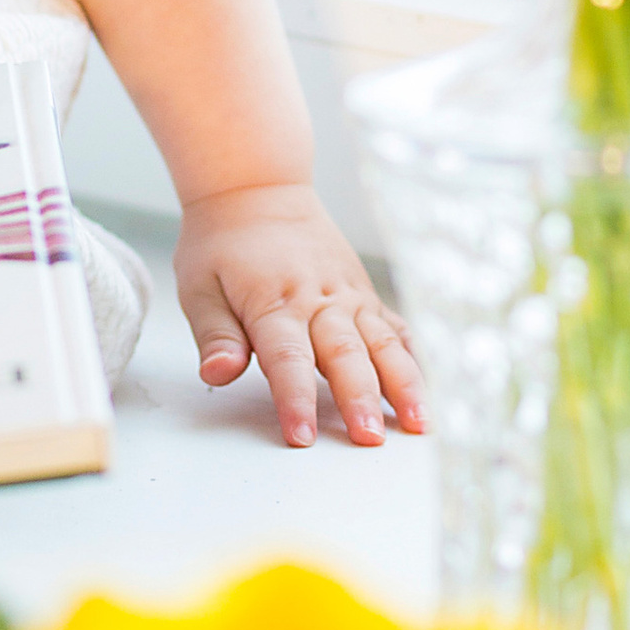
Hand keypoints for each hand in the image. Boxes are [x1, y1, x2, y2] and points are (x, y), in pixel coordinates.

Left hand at [174, 182, 423, 449]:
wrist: (258, 190)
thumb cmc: (223, 242)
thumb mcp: (199, 286)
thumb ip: (216, 335)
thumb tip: (218, 373)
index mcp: (273, 301)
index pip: (286, 358)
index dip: (295, 399)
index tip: (301, 436)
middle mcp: (319, 300)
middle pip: (344, 355)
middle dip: (358, 400)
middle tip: (369, 439)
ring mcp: (349, 296)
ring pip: (382, 344)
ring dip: (402, 384)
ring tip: (419, 422)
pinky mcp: (365, 295)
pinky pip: (396, 328)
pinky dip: (414, 357)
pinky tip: (429, 389)